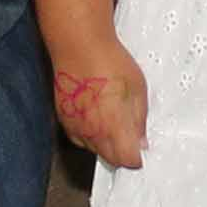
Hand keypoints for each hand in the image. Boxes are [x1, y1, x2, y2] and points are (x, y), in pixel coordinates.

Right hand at [50, 43, 146, 169]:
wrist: (79, 47)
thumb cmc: (110, 62)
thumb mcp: (137, 89)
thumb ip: (139, 119)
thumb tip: (141, 140)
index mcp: (114, 127)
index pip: (127, 159)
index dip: (137, 158)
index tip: (141, 151)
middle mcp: (93, 132)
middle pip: (110, 158)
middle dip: (123, 154)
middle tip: (131, 139)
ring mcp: (76, 127)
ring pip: (94, 150)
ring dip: (106, 145)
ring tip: (114, 123)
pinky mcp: (64, 119)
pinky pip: (79, 138)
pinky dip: (90, 135)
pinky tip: (96, 119)